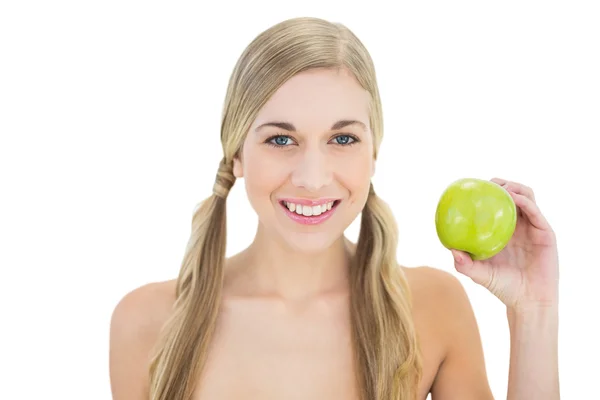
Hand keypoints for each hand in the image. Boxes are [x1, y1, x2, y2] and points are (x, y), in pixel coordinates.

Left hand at [451, 178, 558, 310]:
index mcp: (503, 230)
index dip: (486, 192)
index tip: (472, 186)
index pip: (495, 204)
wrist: (528, 301)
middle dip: (500, 183)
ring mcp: (533, 228)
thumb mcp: (479, 274)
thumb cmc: (502, 287)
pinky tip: (512, 199)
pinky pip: (536, 212)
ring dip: (514, 187)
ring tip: (500, 188)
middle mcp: (519, 226)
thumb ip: (464, 264)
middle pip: (512, 194)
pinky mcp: (546, 233)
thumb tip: (450, 249)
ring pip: (527, 197)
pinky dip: (524, 202)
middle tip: (486, 182)